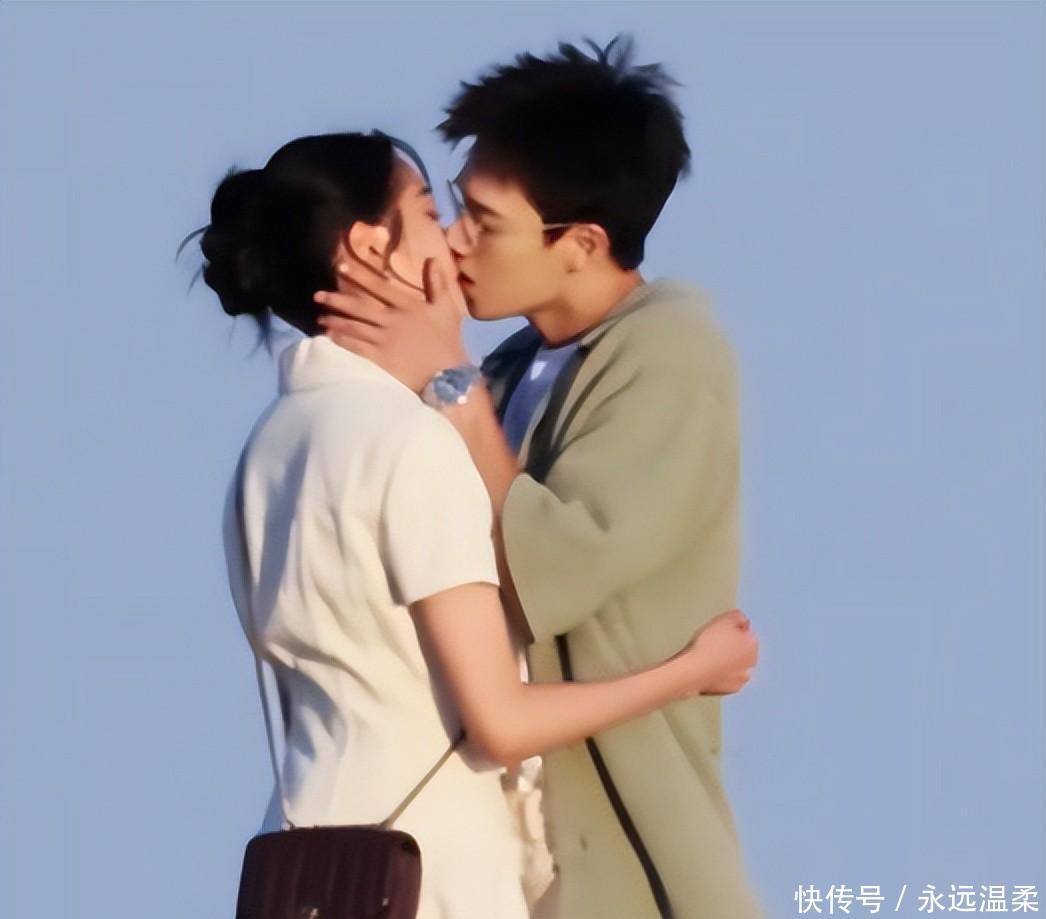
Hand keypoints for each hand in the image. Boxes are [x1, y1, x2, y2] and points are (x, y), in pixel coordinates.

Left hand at [312, 255, 468, 394]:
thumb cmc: (448, 342)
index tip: (339, 266)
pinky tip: (329, 338)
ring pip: (353, 327)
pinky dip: (341, 341)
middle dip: (336, 300)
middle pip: (358, 306)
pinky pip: (356, 347)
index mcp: (407, 306)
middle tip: (317, 296)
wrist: (448, 376)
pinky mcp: (380, 360)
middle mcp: (393, 321)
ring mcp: (385, 341)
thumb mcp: (447, 309)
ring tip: (320, 319)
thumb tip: (431, 258)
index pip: (378, 286)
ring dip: (334, 321)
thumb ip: (436, 283)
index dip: (358, 275)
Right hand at [676, 608, 758, 697]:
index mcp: (752, 643)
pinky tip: (711, 669)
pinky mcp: (733, 689)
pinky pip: (730, 678)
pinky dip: (723, 674)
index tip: (718, 633)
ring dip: (729, 661)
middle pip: (743, 649)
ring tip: (711, 658)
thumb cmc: (707, 645)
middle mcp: (752, 661)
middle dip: (732, 647)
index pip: (745, 632)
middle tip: (713, 644)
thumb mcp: (723, 619)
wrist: (694, 671)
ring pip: (737, 665)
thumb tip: (743, 621)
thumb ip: (738, 616)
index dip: (731, 630)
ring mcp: (743, 677)